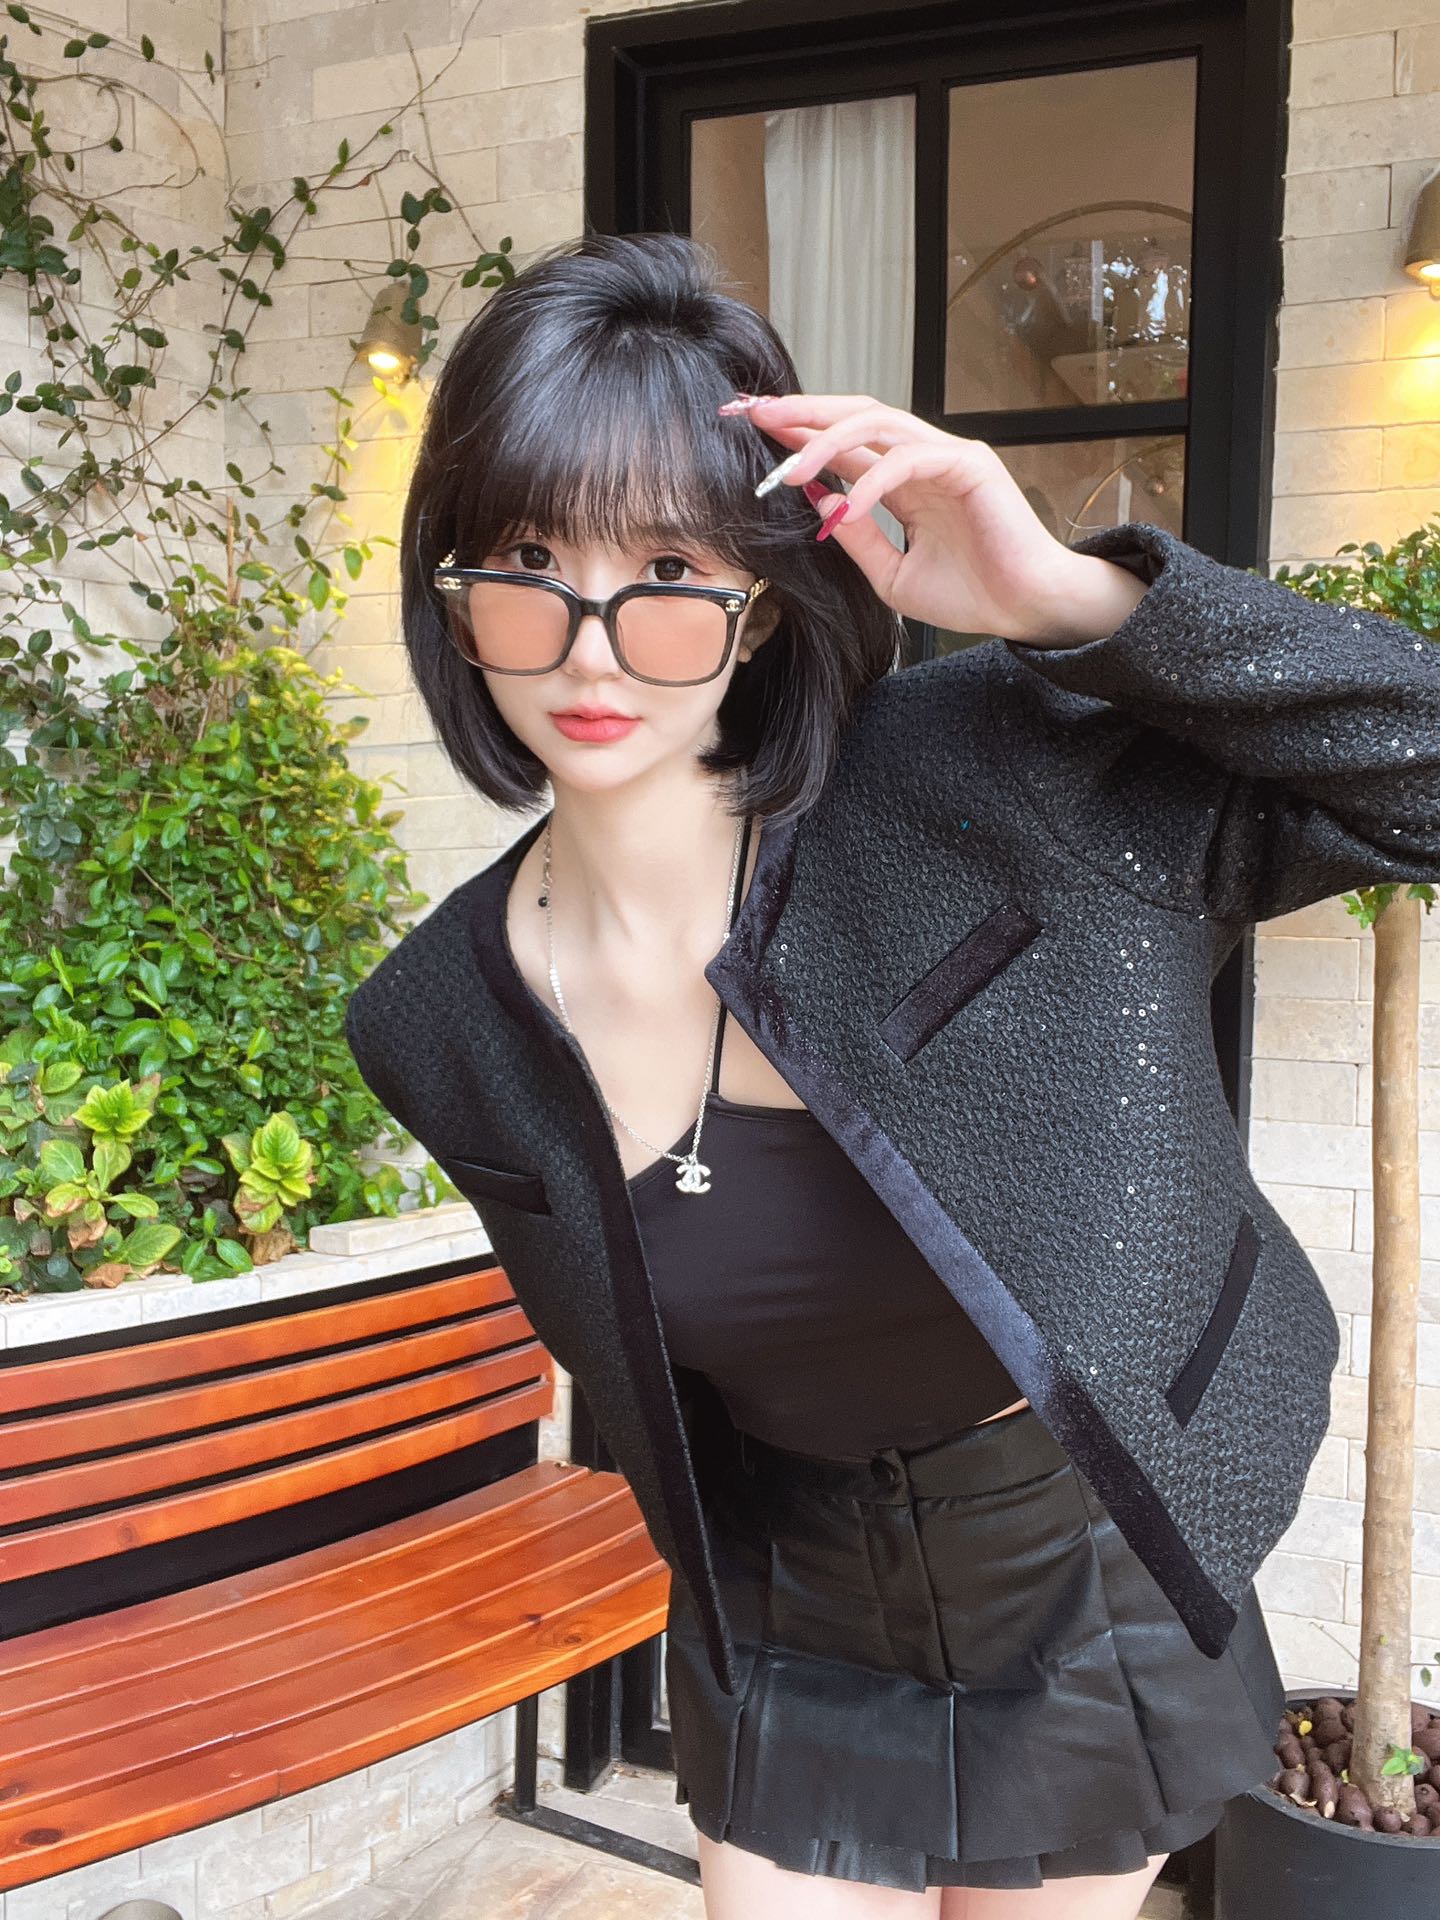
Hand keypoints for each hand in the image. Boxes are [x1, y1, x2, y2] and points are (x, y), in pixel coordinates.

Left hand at [728, 392, 1148, 646]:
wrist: (1025, 610)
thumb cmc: (970, 593)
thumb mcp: (889, 573)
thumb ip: (855, 536)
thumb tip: (816, 500)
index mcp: (903, 481)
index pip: (843, 444)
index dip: (797, 434)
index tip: (748, 430)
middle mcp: (922, 458)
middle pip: (853, 416)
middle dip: (801, 413)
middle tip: (752, 413)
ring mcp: (947, 456)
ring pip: (877, 426)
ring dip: (827, 441)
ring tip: (788, 466)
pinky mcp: (970, 466)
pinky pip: (909, 461)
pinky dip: (872, 483)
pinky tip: (844, 507)